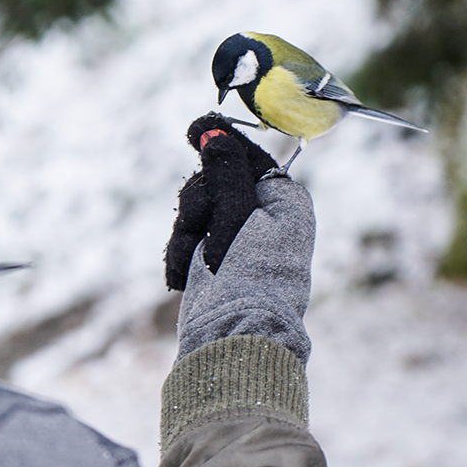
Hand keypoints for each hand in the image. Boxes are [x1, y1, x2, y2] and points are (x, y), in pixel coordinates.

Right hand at [165, 114, 278, 290]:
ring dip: (188, 234)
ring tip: (199, 262)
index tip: (196, 128)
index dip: (222, 143)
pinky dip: (182, 255)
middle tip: (205, 227)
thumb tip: (213, 132)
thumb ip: (226, 172)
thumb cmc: (251, 277)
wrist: (233, 338)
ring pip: (195, 209)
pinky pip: (187, 238)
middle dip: (200, 204)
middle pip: (215, 182)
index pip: (249, 158)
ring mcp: (237, 239)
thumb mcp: (240, 216)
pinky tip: (187, 276)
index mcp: (284, 202)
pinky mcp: (213, 259)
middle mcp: (264, 217)